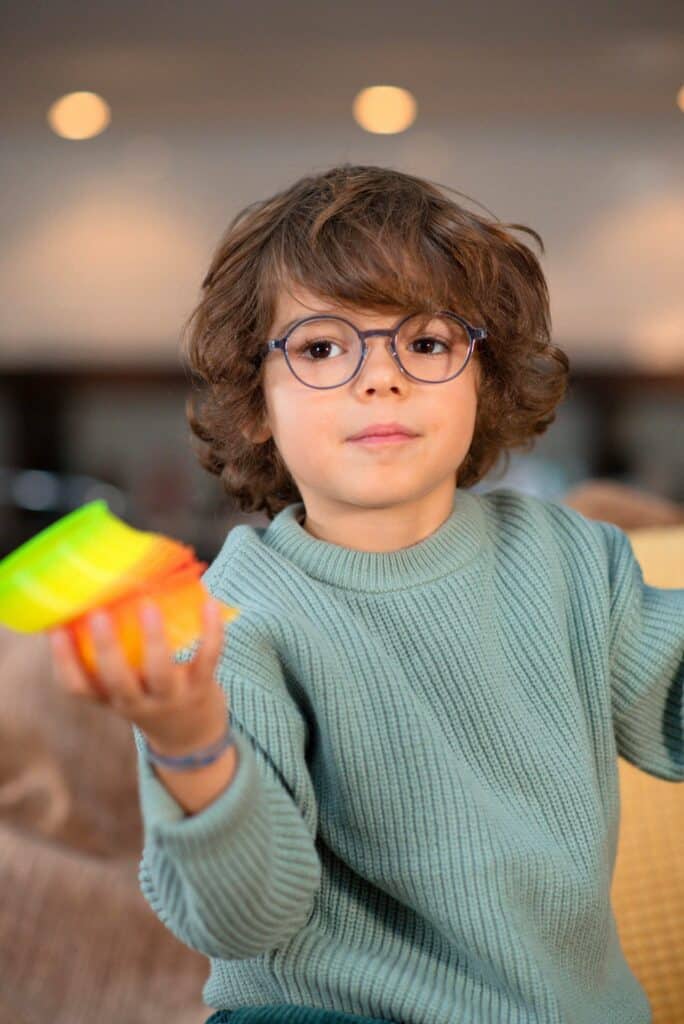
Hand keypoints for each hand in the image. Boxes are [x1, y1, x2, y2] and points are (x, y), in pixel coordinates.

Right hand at [47, 598, 229, 755]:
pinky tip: (208, 602)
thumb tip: (92, 600)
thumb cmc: (149, 696)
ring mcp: (170, 697)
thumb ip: (111, 657)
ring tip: (148, 605)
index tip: (56, 628)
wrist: (192, 736)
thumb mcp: (124, 687)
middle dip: (106, 648)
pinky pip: (207, 658)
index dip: (64, 660)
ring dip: (154, 638)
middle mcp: (137, 702)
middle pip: (117, 681)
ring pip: (160, 672)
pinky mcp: (201, 687)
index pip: (78, 688)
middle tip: (97, 613)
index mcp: (111, 698)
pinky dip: (210, 630)